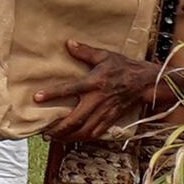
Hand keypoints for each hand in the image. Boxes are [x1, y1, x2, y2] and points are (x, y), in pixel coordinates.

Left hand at [34, 40, 159, 142]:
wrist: (147, 82)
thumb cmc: (124, 67)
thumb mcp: (105, 55)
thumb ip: (85, 52)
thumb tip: (68, 43)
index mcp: (94, 83)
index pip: (69, 89)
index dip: (52, 94)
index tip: (36, 98)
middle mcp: (98, 100)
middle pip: (75, 119)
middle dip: (59, 128)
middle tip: (44, 132)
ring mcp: (105, 112)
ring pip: (84, 130)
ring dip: (68, 137)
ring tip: (53, 139)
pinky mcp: (112, 119)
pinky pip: (96, 133)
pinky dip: (83, 138)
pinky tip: (72, 140)